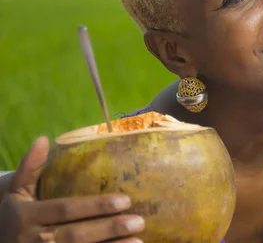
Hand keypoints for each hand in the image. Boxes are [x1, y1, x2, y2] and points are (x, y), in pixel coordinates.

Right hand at [0, 136, 145, 242]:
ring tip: (138, 241)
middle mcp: (35, 239)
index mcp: (28, 215)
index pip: (66, 209)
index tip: (125, 200)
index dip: (95, 206)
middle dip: (108, 229)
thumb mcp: (16, 191)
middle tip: (138, 221)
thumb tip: (43, 139)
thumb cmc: (14, 213)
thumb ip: (29, 167)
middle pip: (76, 235)